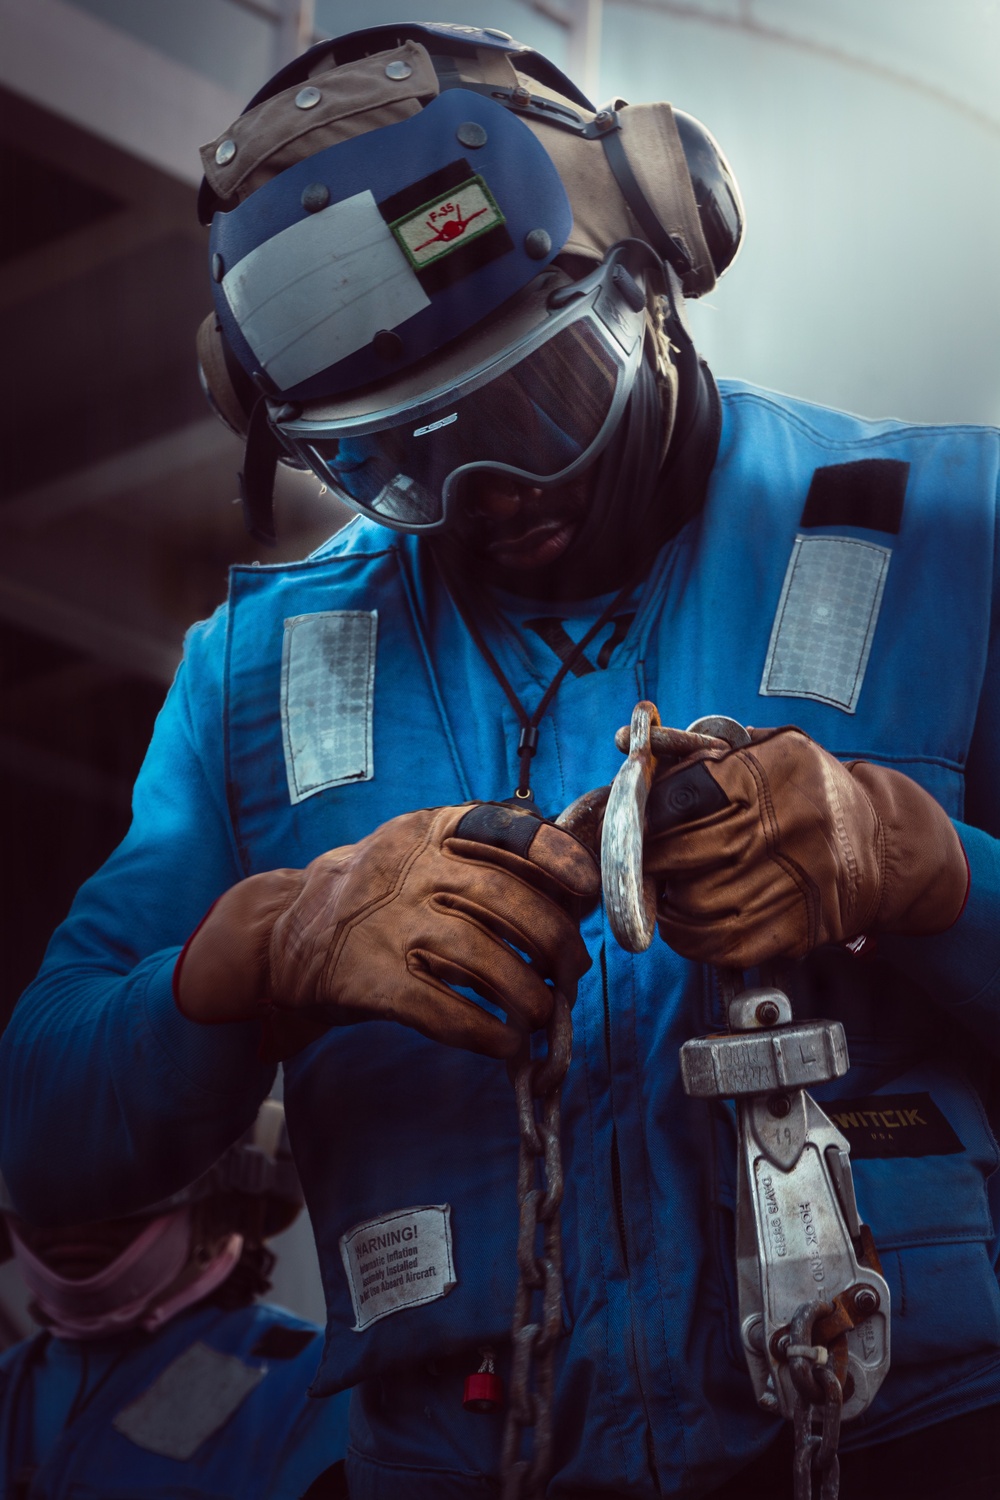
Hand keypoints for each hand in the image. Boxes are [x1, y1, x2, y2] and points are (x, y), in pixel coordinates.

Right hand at [174, 803, 598, 1059]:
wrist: (285, 933)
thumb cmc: (380, 896)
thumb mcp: (422, 854)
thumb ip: (486, 863)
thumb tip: (574, 902)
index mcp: (430, 830)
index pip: (507, 830)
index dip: (557, 858)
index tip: (588, 890)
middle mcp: (410, 869)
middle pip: (507, 900)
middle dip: (556, 942)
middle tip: (571, 973)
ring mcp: (387, 923)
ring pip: (483, 958)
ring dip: (528, 995)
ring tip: (543, 1015)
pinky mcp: (369, 978)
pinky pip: (443, 1010)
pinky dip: (486, 1033)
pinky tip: (507, 1044)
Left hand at [636, 726, 967, 966]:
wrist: (883, 847)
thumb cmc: (809, 793)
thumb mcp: (770, 750)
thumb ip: (701, 749)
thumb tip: (629, 741)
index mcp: (777, 770)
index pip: (685, 796)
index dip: (649, 814)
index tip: (638, 821)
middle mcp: (789, 824)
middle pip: (686, 853)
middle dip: (652, 860)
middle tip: (644, 860)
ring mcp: (795, 880)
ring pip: (697, 902)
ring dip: (667, 900)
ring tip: (666, 888)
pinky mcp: (797, 927)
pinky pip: (721, 942)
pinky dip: (689, 936)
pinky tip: (684, 919)